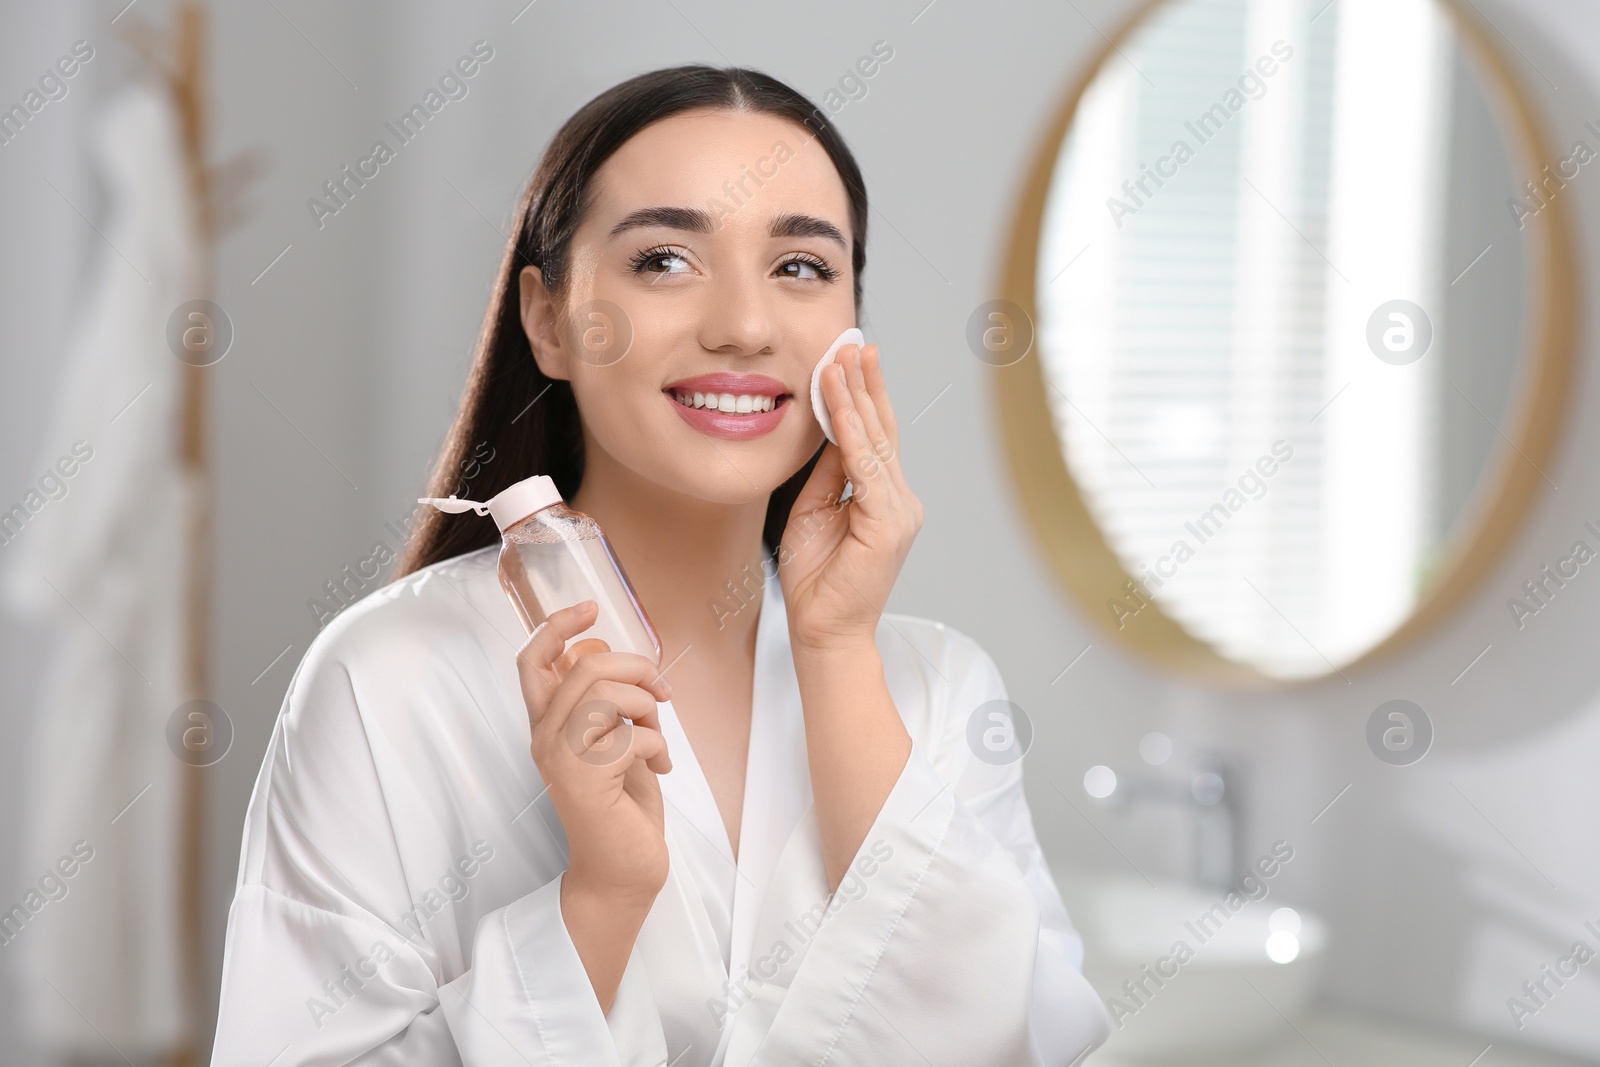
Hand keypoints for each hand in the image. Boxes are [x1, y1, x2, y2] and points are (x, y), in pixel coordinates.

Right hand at [516, 599, 673, 906]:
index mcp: (548, 724)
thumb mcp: (615, 740)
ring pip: (608, 694)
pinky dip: (659, 746)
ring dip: (648, 708)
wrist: (622, 870)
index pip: (532, 660)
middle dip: (637, 668)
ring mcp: (562, 759)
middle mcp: (545, 738)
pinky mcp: (586, 781)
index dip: (557, 626)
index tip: (589, 608)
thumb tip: (630, 662)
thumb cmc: (622, 805)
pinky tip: (661, 768)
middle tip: (661, 693)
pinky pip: (632, 735)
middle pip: (586, 668)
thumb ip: (610, 703)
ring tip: (658, 738)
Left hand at [781, 343, 923, 649]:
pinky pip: (867, 469)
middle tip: (855, 342)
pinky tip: (840, 405)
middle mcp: (900, 501)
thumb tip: (827, 429)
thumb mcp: (814, 511)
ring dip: (856, 398)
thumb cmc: (817, 579)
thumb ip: (828, 474)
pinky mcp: (889, 525)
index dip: (862, 396)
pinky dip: (852, 433)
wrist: (823, 632)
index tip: (850, 357)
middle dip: (866, 384)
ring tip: (843, 360)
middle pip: (881, 430)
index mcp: (884, 498)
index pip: (873, 437)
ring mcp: (899, 512)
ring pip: (874, 442)